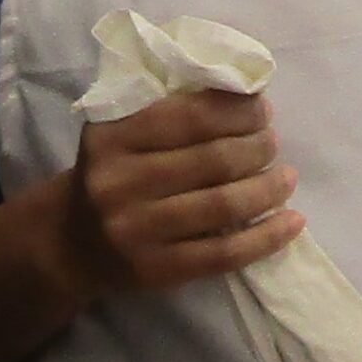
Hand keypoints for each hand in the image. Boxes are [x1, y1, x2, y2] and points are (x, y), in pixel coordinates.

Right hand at [66, 92, 302, 294]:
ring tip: (286, 177)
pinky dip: (266, 237)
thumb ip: (168, 112)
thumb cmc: (110, 175)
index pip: (189, 117)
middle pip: (212, 160)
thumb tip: (246, 93)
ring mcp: (136, 230)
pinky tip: (293, 222)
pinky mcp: (156, 269)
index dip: (237, 110)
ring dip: (268, 188)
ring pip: (223, 205)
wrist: (69, 242)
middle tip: (272, 141)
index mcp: (110, 138)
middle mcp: (118, 183)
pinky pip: (224, 253)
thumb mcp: (120, 134)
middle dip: (257, 146)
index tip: (261, 108)